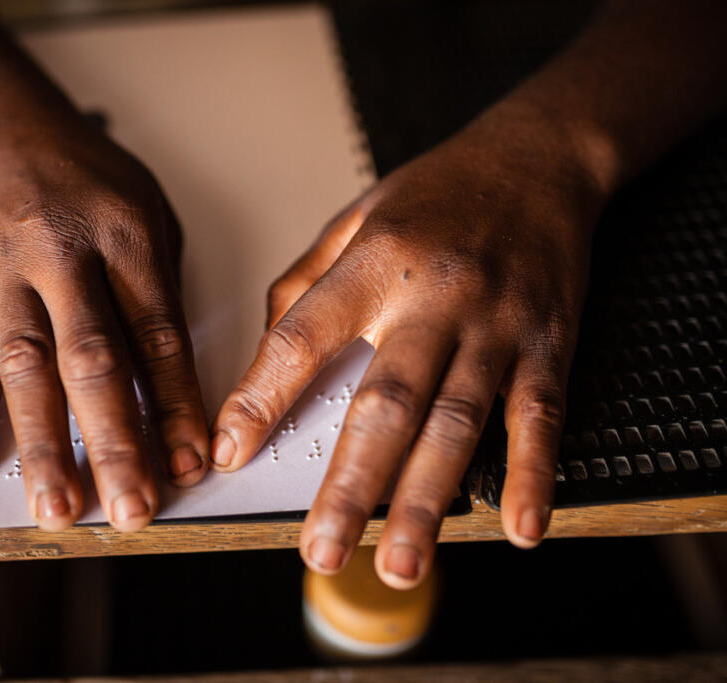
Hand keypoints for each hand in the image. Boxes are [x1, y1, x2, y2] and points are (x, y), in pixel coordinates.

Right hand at [0, 98, 208, 531]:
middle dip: (114, 440)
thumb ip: (159, 292)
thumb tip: (173, 386)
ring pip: (27, 369)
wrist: (3, 126)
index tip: (191, 464)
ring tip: (56, 508)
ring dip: (42, 444)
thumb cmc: (90, 174)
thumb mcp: (149, 212)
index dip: (176, 404)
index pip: (158, 335)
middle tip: (131, 508)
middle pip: (92, 359)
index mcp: (127, 238)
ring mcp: (12, 276)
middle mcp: (66, 258)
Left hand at [211, 112, 607, 585]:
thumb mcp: (351, 221)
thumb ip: (301, 287)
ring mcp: (495, 324)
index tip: (229, 454)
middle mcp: (433, 298)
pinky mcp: (548, 342)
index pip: (302, 339)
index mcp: (372, 265)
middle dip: (351, 485)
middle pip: (385, 403)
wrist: (535, 158)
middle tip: (321, 550)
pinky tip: (517, 527)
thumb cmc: (434, 193)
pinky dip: (531, 474)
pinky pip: (541, 417)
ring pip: (457, 423)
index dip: (261, 399)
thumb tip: (263, 355)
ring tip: (397, 562)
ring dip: (427, 500)